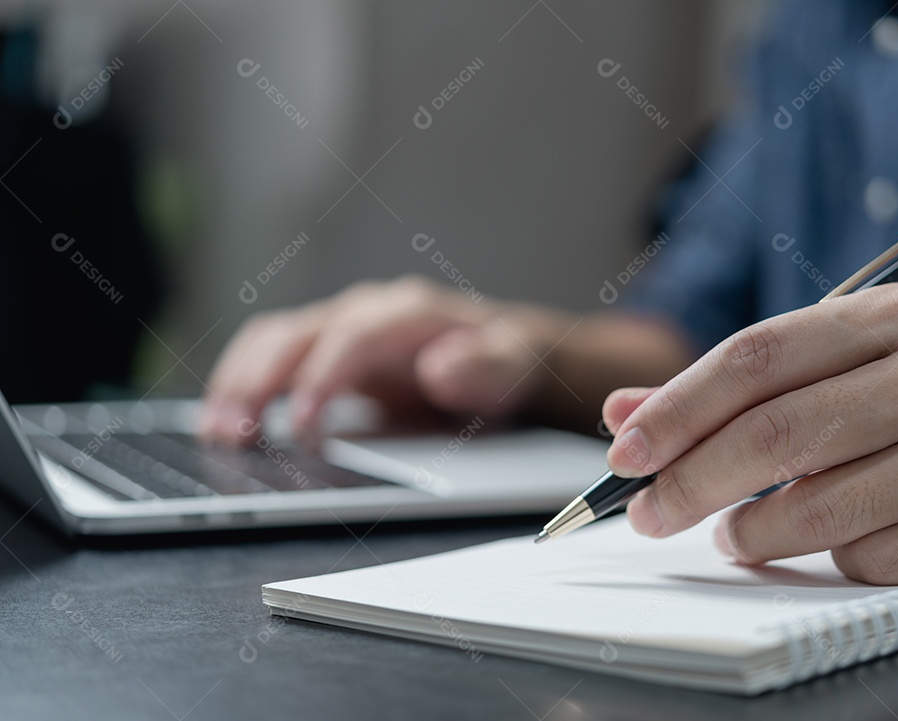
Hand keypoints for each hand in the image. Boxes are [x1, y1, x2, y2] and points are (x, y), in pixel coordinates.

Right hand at [200, 276, 572, 444]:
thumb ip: (486, 367)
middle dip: (258, 381)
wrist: (502, 352)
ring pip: (271, 341)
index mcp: (406, 313)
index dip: (321, 378)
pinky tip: (223, 420)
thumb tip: (442, 369)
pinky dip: (241, 385)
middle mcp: (363, 312)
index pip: (352, 336)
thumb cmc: (503, 361)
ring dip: (237, 382)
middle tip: (234, 433)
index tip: (300, 425)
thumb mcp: (513, 367)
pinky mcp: (323, 352)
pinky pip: (270, 357)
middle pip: (296, 334)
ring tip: (215, 431)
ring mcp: (338, 329)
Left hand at [602, 282, 897, 583]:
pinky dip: (826, 556)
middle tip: (648, 509)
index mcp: (897, 315)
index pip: (758, 356)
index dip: (679, 407)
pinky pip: (871, 557)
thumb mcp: (841, 356)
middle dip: (692, 481)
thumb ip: (734, 383)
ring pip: (821, 509)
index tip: (626, 449)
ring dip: (751, 530)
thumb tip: (626, 414)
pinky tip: (823, 538)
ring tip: (731, 529)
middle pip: (780, 435)